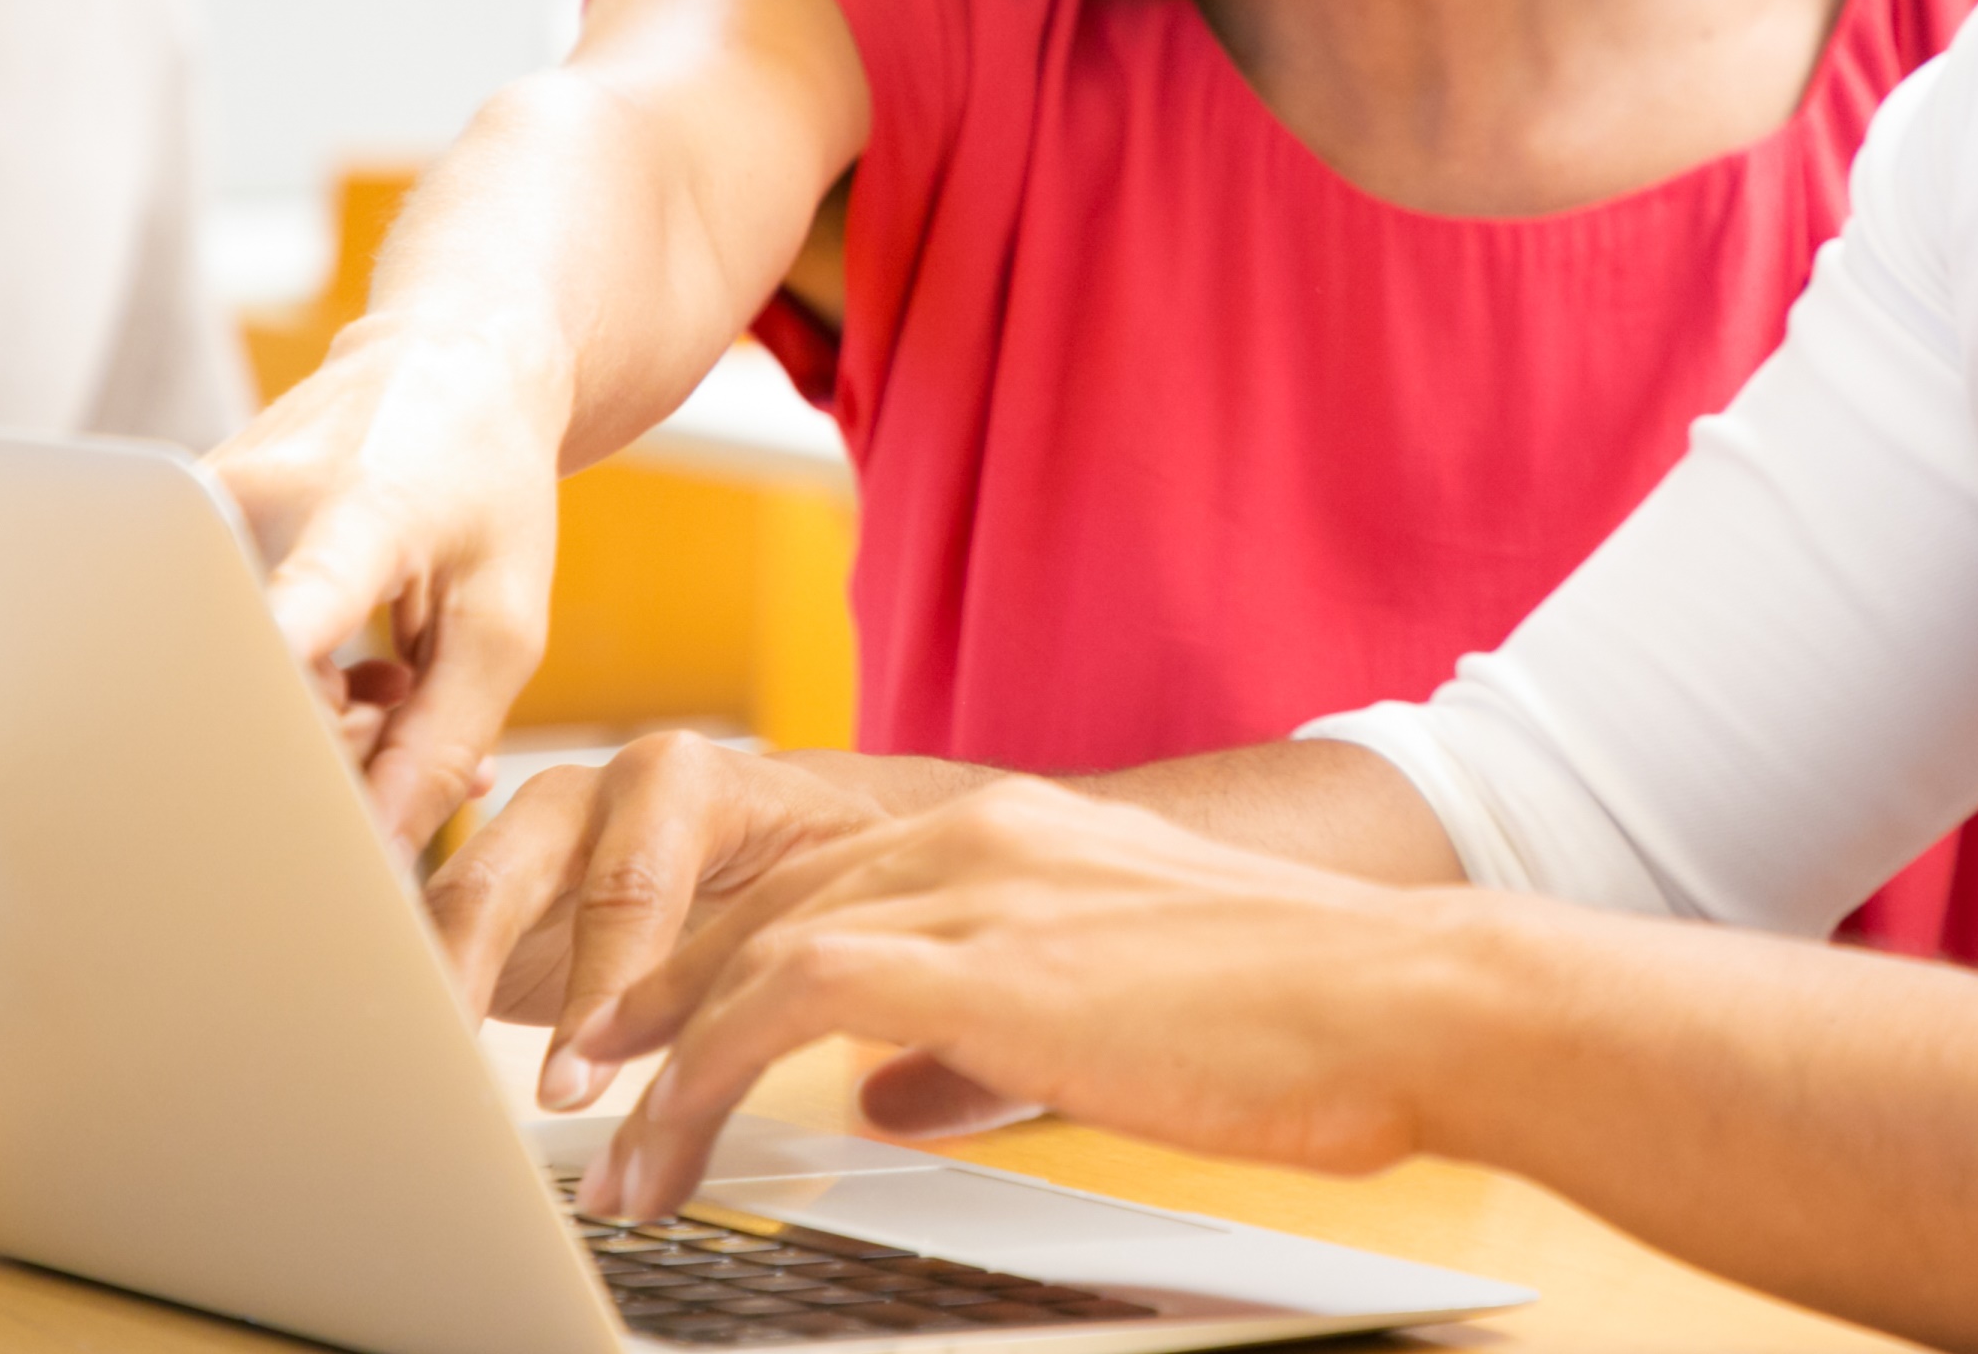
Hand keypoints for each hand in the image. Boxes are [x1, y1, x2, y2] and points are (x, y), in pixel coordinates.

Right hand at [212, 324, 563, 848]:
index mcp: (355, 509)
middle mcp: (250, 500)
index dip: (273, 694)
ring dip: (311, 721)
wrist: (447, 363)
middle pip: (253, 689)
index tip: (252, 765)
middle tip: (408, 719)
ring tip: (391, 680)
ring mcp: (197, 513)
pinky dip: (284, 687)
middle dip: (331, 750)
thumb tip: (381, 854)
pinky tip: (348, 669)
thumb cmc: (487, 486)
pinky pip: (216, 650)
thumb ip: (445, 741)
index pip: (292, 611)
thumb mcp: (504, 618)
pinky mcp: (175, 533)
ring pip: (229, 680)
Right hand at [425, 731, 903, 1109]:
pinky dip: (418, 995)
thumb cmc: (828, 853)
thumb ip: (800, 946)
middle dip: (471, 981)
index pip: (626, 889)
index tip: (574, 1085)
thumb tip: (784, 1035)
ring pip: (454, 905)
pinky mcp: (502, 886)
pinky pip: (439, 935)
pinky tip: (402, 1060)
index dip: (598, 990)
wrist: (804, 821)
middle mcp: (593, 793)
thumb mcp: (837, 887)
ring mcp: (536, 834)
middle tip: (452, 1075)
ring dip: (423, 992)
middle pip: (505, 881)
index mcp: (681, 782)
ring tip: (404, 1074)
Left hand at [575, 779, 1470, 1220]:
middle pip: (763, 899)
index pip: (825, 878)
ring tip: (600, 1145)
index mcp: (1016, 835)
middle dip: (656, 993)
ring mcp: (972, 881)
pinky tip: (667, 1145)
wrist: (1394, 995)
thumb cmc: (1295, 1022)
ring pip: (750, 943)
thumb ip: (984, 1037)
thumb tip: (885, 1094)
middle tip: (582, 1079)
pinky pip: (779, 1000)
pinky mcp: (971, 954)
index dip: (721, 953)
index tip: (652, 1026)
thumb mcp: (1117, 1012)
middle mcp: (976, 833)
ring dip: (655, 1050)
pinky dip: (701, 1073)